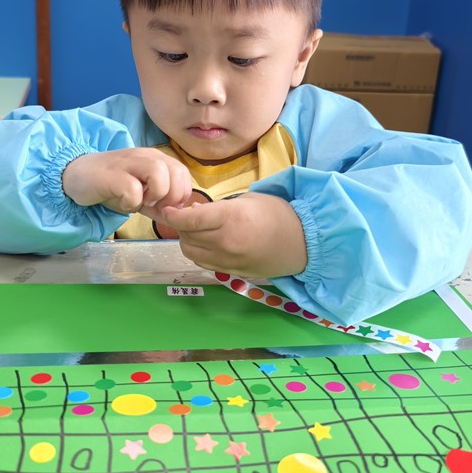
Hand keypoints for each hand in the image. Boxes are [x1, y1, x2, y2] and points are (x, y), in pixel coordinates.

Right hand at [62, 148, 191, 214]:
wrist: (76, 175)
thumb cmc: (111, 185)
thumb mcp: (140, 194)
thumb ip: (159, 203)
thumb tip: (178, 217)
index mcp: (155, 158)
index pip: (183, 173)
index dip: (180, 194)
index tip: (165, 206)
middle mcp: (145, 156)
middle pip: (176, 172)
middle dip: (171, 196)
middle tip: (154, 206)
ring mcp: (128, 163)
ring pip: (159, 174)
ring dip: (154, 195)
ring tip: (141, 202)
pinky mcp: (112, 175)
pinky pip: (133, 190)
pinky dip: (132, 203)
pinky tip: (123, 203)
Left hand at [154, 193, 306, 278]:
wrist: (303, 244)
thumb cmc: (279, 214)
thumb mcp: (249, 199)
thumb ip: (220, 207)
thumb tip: (196, 211)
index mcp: (230, 219)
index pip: (188, 220)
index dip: (173, 214)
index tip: (168, 208)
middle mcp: (225, 243)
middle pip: (186, 237)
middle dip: (180, 226)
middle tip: (185, 215)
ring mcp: (228, 261)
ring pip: (191, 253)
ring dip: (187, 240)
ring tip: (196, 230)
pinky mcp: (232, 272)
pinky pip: (203, 263)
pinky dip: (199, 253)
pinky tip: (207, 243)